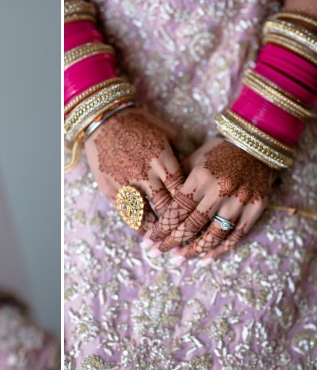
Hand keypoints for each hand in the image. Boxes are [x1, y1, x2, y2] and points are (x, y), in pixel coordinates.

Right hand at [83, 107, 183, 234]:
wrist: (104, 120)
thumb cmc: (137, 123)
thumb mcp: (165, 133)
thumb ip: (178, 153)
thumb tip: (189, 167)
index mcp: (164, 160)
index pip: (183, 192)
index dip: (192, 209)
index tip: (199, 221)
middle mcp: (147, 174)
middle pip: (167, 207)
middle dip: (178, 225)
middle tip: (187, 239)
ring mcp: (127, 183)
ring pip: (147, 214)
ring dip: (157, 231)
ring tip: (165, 243)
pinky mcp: (110, 188)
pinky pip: (126, 211)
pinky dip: (136, 225)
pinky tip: (144, 234)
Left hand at [149, 138, 272, 263]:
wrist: (255, 145)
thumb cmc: (216, 153)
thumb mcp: (193, 161)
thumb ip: (177, 184)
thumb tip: (156, 208)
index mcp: (201, 178)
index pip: (177, 210)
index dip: (162, 228)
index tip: (149, 240)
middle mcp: (220, 191)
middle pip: (192, 225)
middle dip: (171, 241)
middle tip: (156, 252)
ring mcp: (240, 201)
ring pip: (214, 234)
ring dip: (194, 250)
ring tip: (178, 258)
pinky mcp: (255, 208)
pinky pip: (236, 235)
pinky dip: (220, 250)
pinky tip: (205, 259)